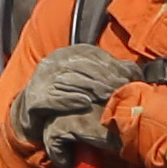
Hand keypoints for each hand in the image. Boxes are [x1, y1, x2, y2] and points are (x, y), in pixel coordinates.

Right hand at [11, 46, 132, 164]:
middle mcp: (53, 62)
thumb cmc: (67, 97)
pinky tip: (86, 103)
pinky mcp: (35, 98)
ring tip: (108, 95)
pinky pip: (54, 97)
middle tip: (121, 88)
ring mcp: (41, 79)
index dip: (111, 65)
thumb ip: (105, 74)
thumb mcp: (85, 80)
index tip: (128, 77)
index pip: (92, 54)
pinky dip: (70, 100)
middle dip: (104, 77)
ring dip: (91, 87)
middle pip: (82, 66)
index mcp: (67, 54)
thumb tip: (135, 71)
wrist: (31, 113)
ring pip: (70, 80)